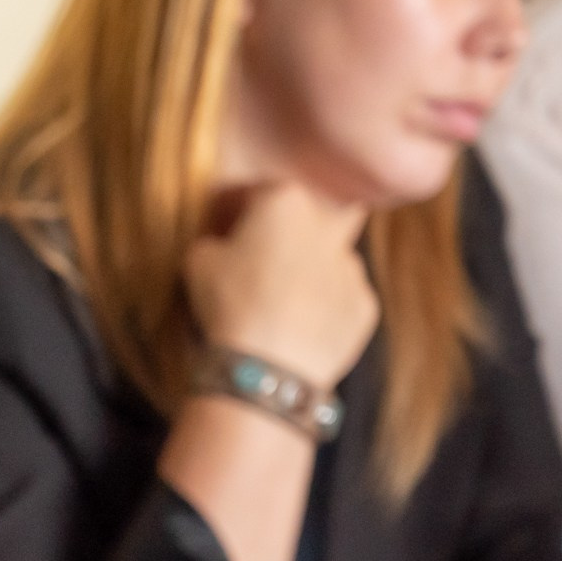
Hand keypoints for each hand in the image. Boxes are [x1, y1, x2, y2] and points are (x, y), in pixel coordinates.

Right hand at [183, 181, 376, 391]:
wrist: (266, 368)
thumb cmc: (229, 306)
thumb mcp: (197, 262)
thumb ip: (214, 241)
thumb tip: (224, 247)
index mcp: (284, 201)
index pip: (255, 192)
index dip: (234, 210)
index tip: (223, 228)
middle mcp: (327, 226)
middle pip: (317, 211)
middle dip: (298, 225)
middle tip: (271, 251)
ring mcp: (352, 267)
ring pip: (332, 257)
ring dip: (311, 270)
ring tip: (282, 302)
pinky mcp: (364, 305)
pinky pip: (341, 298)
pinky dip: (323, 308)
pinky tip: (299, 328)